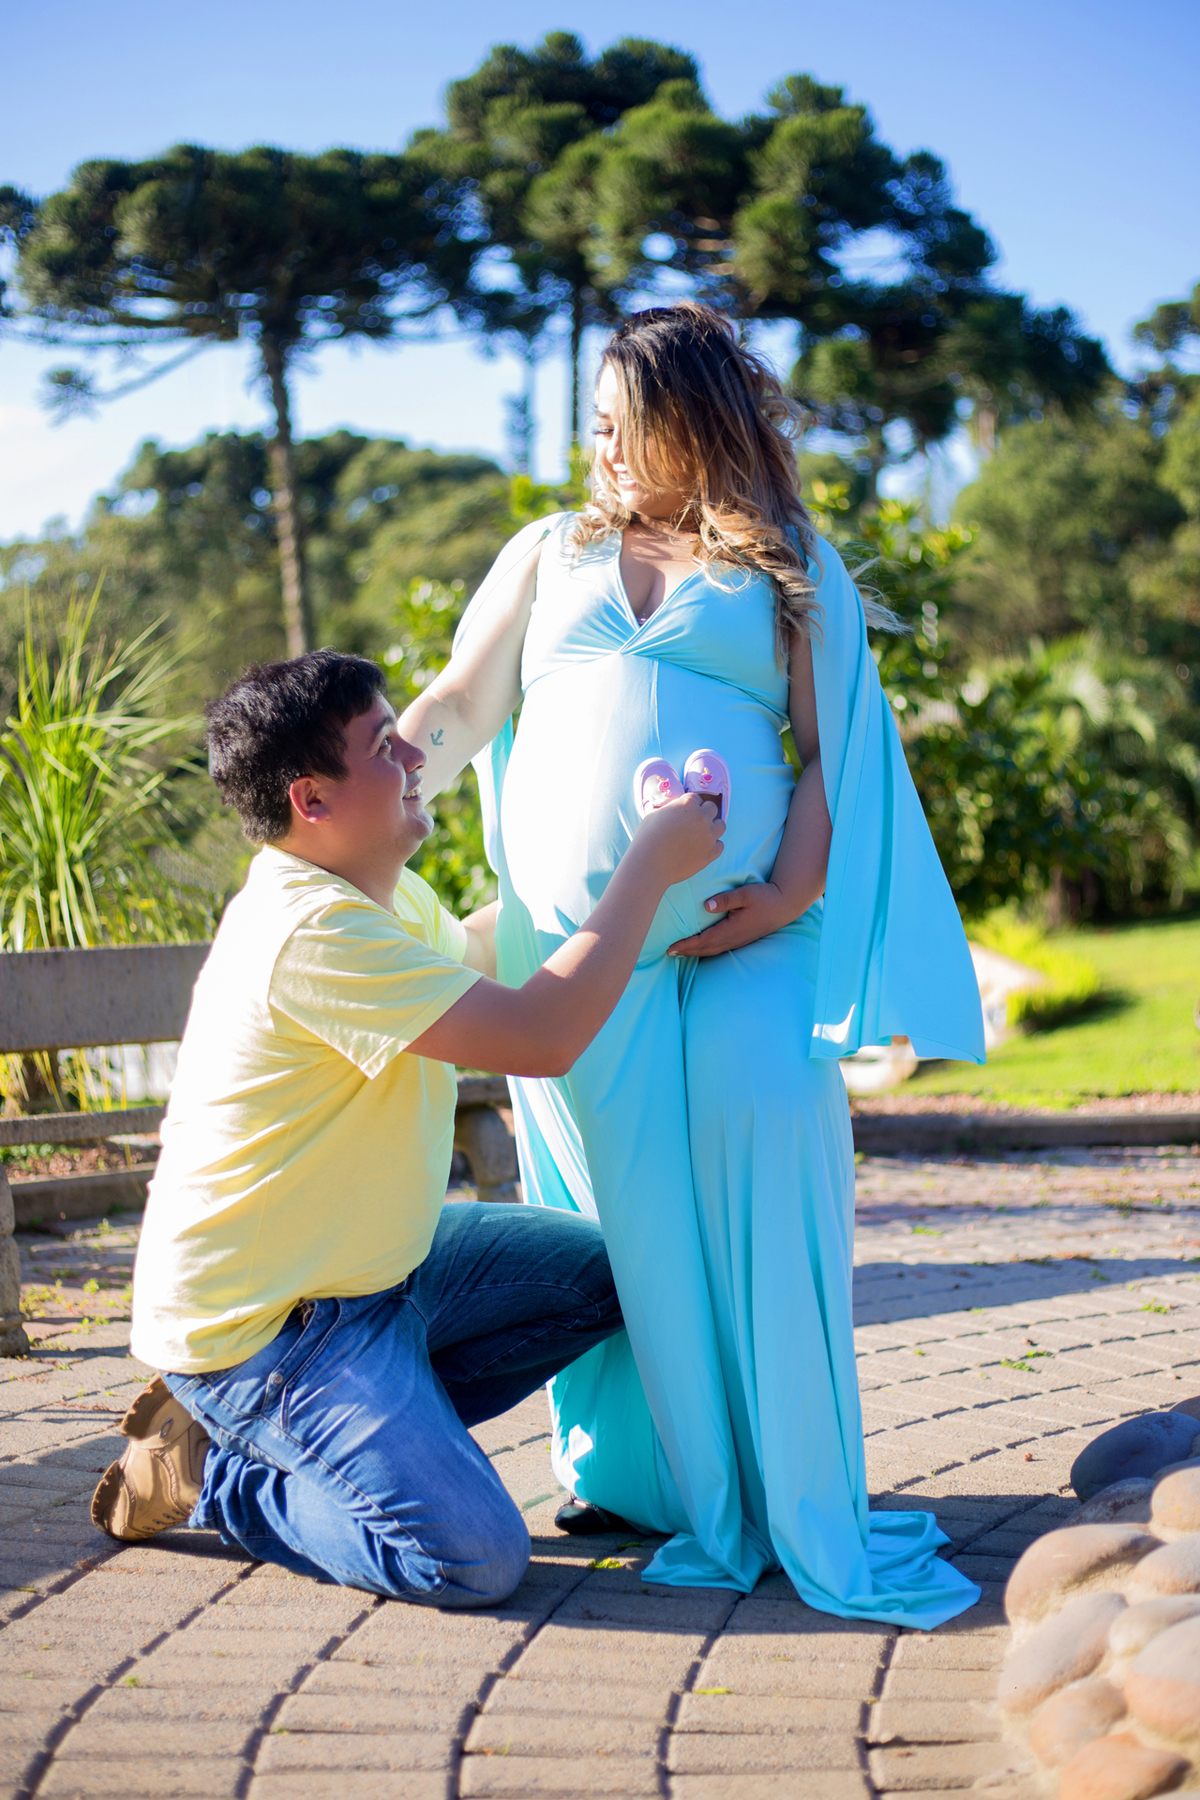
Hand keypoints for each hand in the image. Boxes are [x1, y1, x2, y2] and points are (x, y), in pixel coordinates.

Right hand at [632, 792, 724, 887]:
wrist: (650, 864)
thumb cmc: (647, 838)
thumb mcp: (654, 814)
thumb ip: (669, 809)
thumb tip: (672, 808)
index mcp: (687, 803)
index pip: (696, 798)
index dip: (690, 806)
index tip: (685, 814)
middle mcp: (702, 817)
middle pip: (712, 809)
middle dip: (704, 814)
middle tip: (694, 823)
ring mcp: (709, 835)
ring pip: (721, 826)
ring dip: (713, 828)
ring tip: (701, 835)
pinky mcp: (711, 852)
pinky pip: (720, 845)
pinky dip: (713, 846)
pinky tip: (701, 849)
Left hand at [667, 880, 794, 957]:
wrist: (785, 905)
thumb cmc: (765, 897)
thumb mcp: (745, 893)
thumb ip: (725, 899)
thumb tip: (705, 906)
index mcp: (731, 929)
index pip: (703, 941)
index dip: (686, 945)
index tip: (670, 947)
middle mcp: (733, 939)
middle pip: (705, 950)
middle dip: (686, 952)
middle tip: (668, 952)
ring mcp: (738, 941)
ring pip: (712, 951)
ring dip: (695, 953)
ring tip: (680, 953)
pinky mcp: (742, 939)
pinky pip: (720, 949)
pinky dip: (706, 951)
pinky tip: (701, 949)